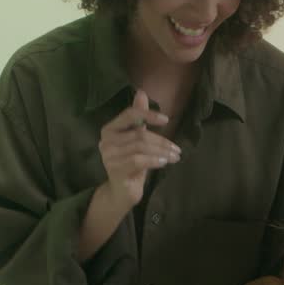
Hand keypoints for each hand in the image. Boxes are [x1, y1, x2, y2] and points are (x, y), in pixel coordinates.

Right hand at [97, 89, 180, 207]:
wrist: (121, 192)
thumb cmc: (131, 164)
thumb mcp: (137, 139)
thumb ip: (138, 118)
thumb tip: (141, 92)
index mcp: (109, 129)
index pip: (129, 114)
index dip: (148, 114)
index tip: (166, 119)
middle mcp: (105, 140)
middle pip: (139, 134)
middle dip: (162, 141)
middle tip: (177, 149)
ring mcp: (108, 155)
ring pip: (141, 147)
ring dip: (162, 151)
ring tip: (174, 157)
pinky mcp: (114, 169)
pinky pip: (139, 160)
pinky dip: (154, 160)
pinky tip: (164, 162)